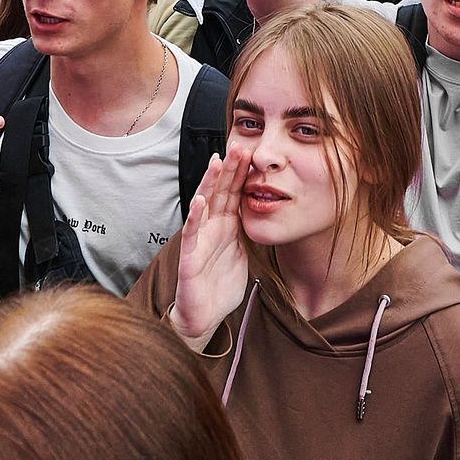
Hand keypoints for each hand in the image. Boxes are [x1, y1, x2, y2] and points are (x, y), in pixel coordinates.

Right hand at [171, 149, 254, 347]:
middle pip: (220, 192)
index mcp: (226, 225)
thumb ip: (250, 229)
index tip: (250, 150)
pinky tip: (199, 202)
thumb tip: (269, 209)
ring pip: (203, 205)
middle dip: (228, 169)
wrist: (206, 315)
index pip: (234, 193)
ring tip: (216, 162)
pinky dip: (195, 217)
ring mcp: (200, 240)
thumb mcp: (244, 251)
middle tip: (238, 145)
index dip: (241, 172)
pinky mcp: (190, 257)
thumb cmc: (221, 283)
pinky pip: (192, 234)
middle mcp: (212, 228)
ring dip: (209, 184)